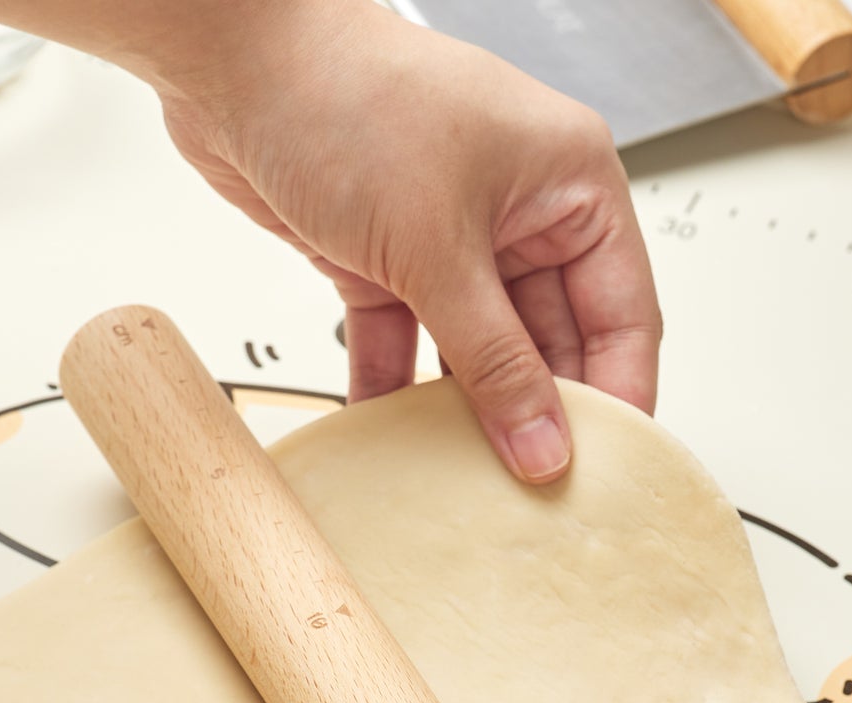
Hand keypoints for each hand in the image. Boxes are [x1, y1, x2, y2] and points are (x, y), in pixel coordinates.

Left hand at [155, 0, 662, 482]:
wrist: (230, 61)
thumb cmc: (346, 96)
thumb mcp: (438, 248)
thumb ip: (495, 361)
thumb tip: (543, 444)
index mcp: (570, 186)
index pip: (621, 314)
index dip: (619, 397)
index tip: (607, 472)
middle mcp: (520, 214)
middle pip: (552, 342)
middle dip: (540, 414)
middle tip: (534, 492)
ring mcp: (453, 240)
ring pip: (480, 352)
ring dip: (468, 412)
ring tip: (469, 481)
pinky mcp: (389, 262)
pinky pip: (409, 345)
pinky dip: (397, 389)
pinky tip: (394, 443)